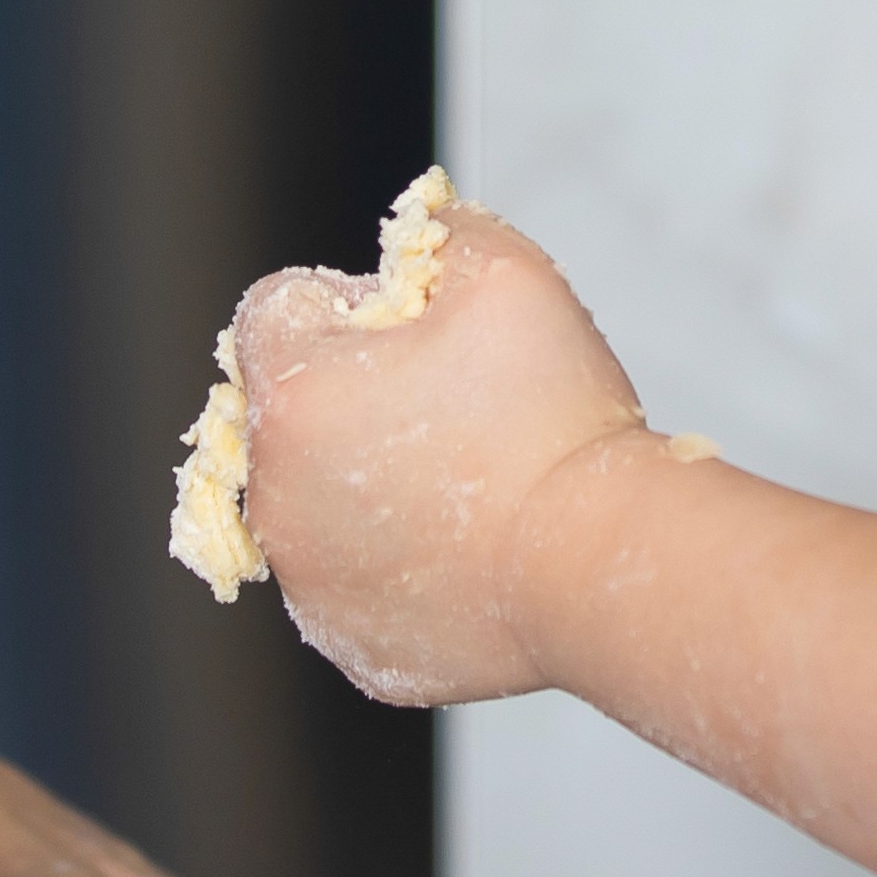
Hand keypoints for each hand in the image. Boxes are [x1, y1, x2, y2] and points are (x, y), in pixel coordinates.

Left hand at [230, 206, 648, 709]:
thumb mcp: (506, 270)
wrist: (602, 565)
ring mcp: (312, 585)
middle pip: (294, 414)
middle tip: (457, 409)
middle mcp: (275, 498)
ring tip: (470, 484)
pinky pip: (364, 587)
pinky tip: (470, 553)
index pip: (278, 311)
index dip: (353, 307)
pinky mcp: (356, 647)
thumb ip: (440, 229)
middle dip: (356, 398)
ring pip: (323, 507)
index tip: (419, 335)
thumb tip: (420, 228)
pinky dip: (404, 568)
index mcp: (292, 396)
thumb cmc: (556, 422)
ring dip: (372, 486)